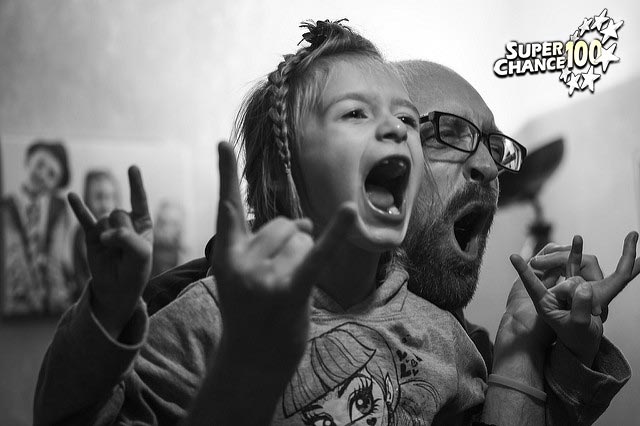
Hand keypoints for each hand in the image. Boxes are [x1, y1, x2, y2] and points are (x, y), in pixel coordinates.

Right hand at [68, 166, 152, 338]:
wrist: (117, 288)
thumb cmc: (134, 270)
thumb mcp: (141, 255)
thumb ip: (127, 239)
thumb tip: (104, 232)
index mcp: (142, 223)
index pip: (139, 200)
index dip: (135, 184)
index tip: (132, 167)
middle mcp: (124, 221)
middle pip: (119, 213)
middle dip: (120, 232)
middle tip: (123, 250)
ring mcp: (107, 226)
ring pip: (104, 220)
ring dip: (107, 236)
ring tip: (111, 252)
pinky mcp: (91, 234)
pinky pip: (84, 219)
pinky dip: (78, 208)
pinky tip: (70, 196)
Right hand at [212, 142, 354, 368]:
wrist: (250, 363)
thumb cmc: (251, 314)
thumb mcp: (243, 276)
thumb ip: (264, 243)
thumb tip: (301, 221)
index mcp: (227, 256)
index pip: (227, 208)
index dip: (225, 173)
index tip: (222, 142)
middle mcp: (241, 263)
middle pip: (283, 226)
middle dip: (291, 245)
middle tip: (278, 283)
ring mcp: (264, 279)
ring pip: (301, 240)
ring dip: (303, 260)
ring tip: (286, 292)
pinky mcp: (290, 292)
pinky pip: (316, 256)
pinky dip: (336, 234)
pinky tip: (349, 212)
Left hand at [511, 232, 639, 365]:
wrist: (584, 342)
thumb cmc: (578, 337)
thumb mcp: (578, 325)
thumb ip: (580, 308)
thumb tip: (583, 287)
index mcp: (543, 301)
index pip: (532, 283)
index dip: (523, 270)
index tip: (513, 257)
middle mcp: (549, 291)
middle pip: (558, 272)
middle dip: (570, 279)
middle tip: (586, 301)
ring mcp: (559, 286)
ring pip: (570, 269)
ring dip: (577, 272)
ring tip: (593, 304)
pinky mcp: (571, 283)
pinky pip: (572, 265)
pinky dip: (575, 254)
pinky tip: (577, 240)